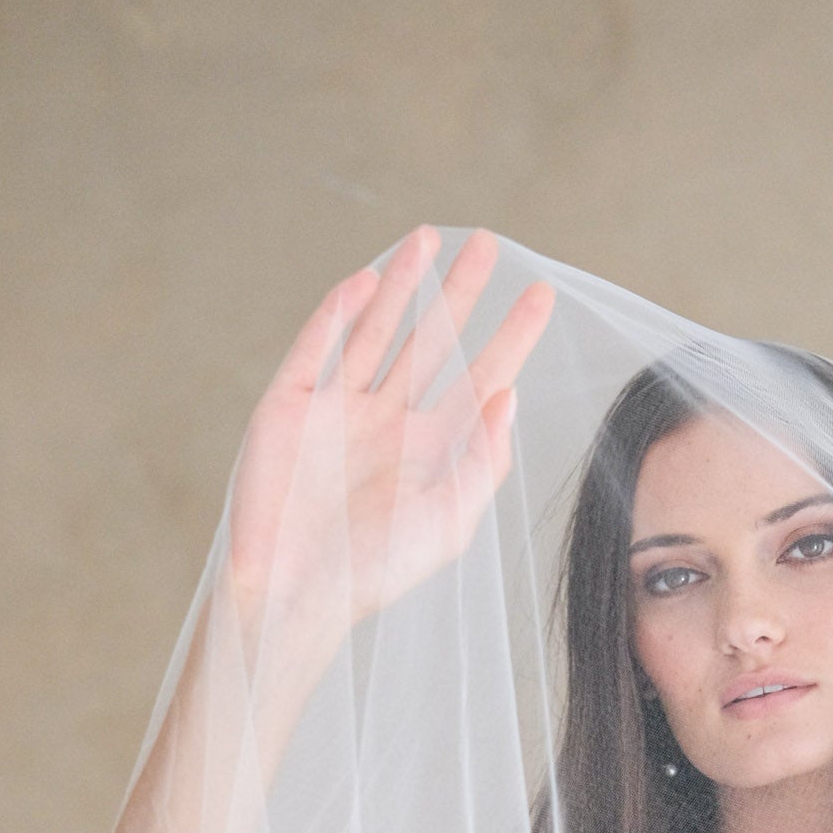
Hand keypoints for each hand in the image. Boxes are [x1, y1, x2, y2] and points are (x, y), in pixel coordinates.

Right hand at [223, 225, 553, 649]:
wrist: (296, 593)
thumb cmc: (376, 571)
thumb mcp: (449, 522)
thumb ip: (483, 461)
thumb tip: (510, 397)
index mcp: (430, 451)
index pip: (479, 380)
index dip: (510, 338)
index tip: (541, 296)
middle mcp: (387, 422)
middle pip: (431, 342)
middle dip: (460, 294)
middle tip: (490, 245)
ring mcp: (338, 408)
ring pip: (377, 331)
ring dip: (403, 285)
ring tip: (429, 240)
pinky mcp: (290, 405)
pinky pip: (318, 346)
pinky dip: (340, 313)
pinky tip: (368, 281)